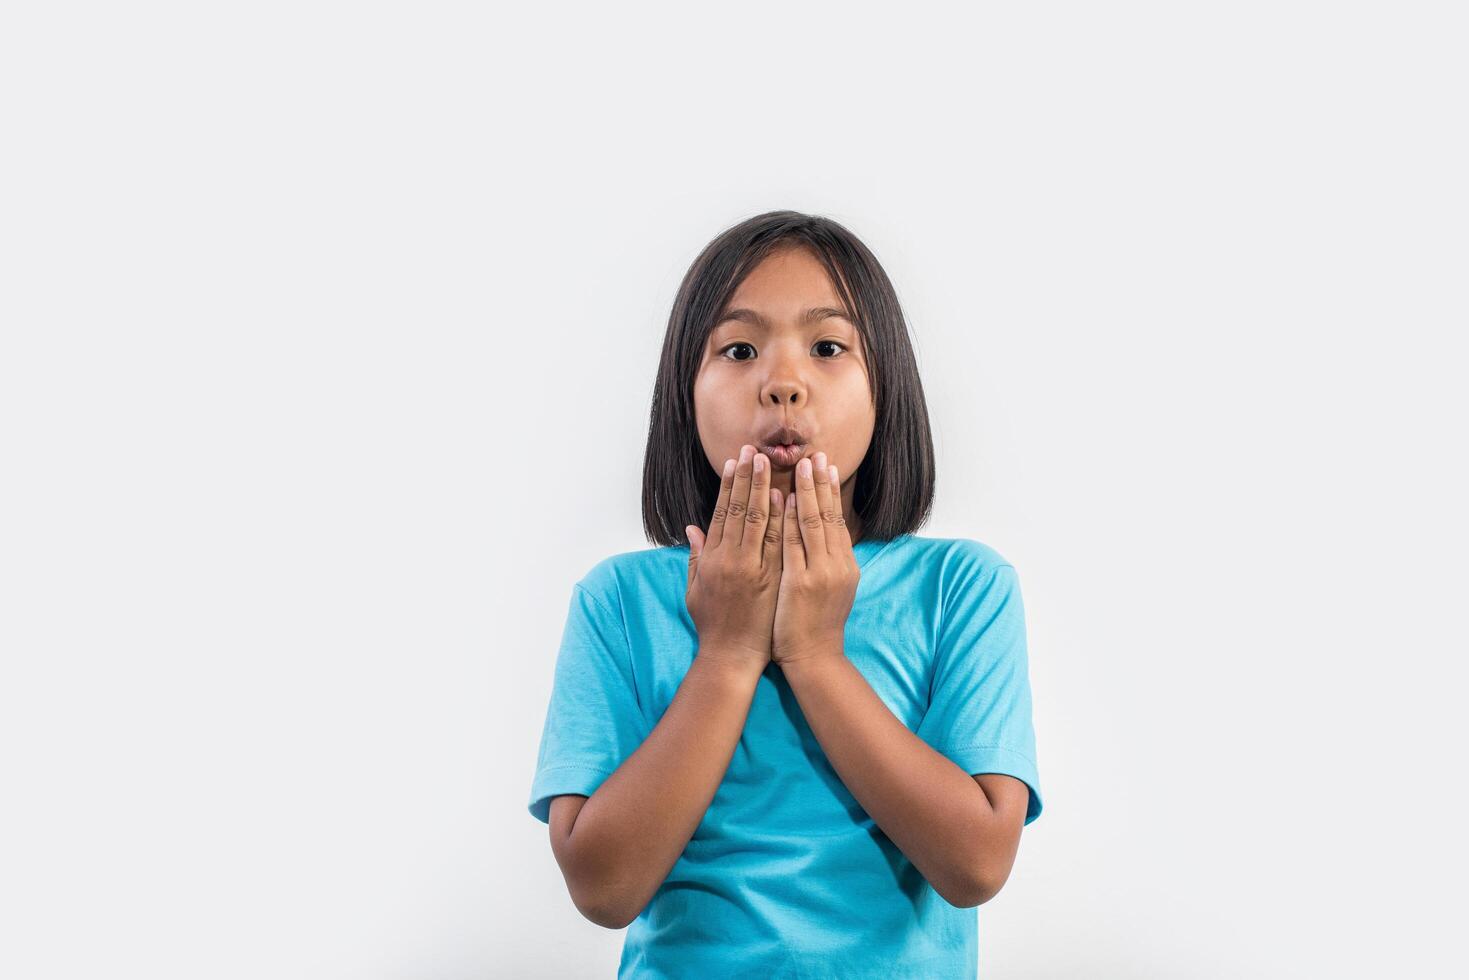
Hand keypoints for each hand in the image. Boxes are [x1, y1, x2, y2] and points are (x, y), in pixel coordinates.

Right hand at [685, 444, 785, 670]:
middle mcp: (729, 559)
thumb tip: (691, 529)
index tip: (734, 462)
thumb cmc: (713, 624)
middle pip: (739, 509)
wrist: (733, 656)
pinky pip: (778, 542)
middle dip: (747, 478)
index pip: (721, 513)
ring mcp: (752, 568)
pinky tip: (784, 497)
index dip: (728, 486)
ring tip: (770, 463)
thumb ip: (695, 557)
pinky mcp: (771, 579)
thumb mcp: (695, 590)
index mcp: (711, 559)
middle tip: (753, 451)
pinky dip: (780, 518)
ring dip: (764, 489)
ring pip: (758, 520)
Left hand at [772, 451, 858, 666]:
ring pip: (813, 523)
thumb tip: (828, 538)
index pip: (837, 519)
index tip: (826, 465)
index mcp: (844, 564)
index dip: (830, 492)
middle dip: (820, 483)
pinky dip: (789, 520)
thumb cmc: (816, 626)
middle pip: (829, 515)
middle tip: (815, 454)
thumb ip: (827, 561)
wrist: (815, 659)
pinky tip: (785, 499)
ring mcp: (820, 573)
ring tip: (801, 465)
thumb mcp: (831, 590)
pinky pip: (793, 544)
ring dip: (806, 492)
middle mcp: (837, 564)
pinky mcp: (800, 583)